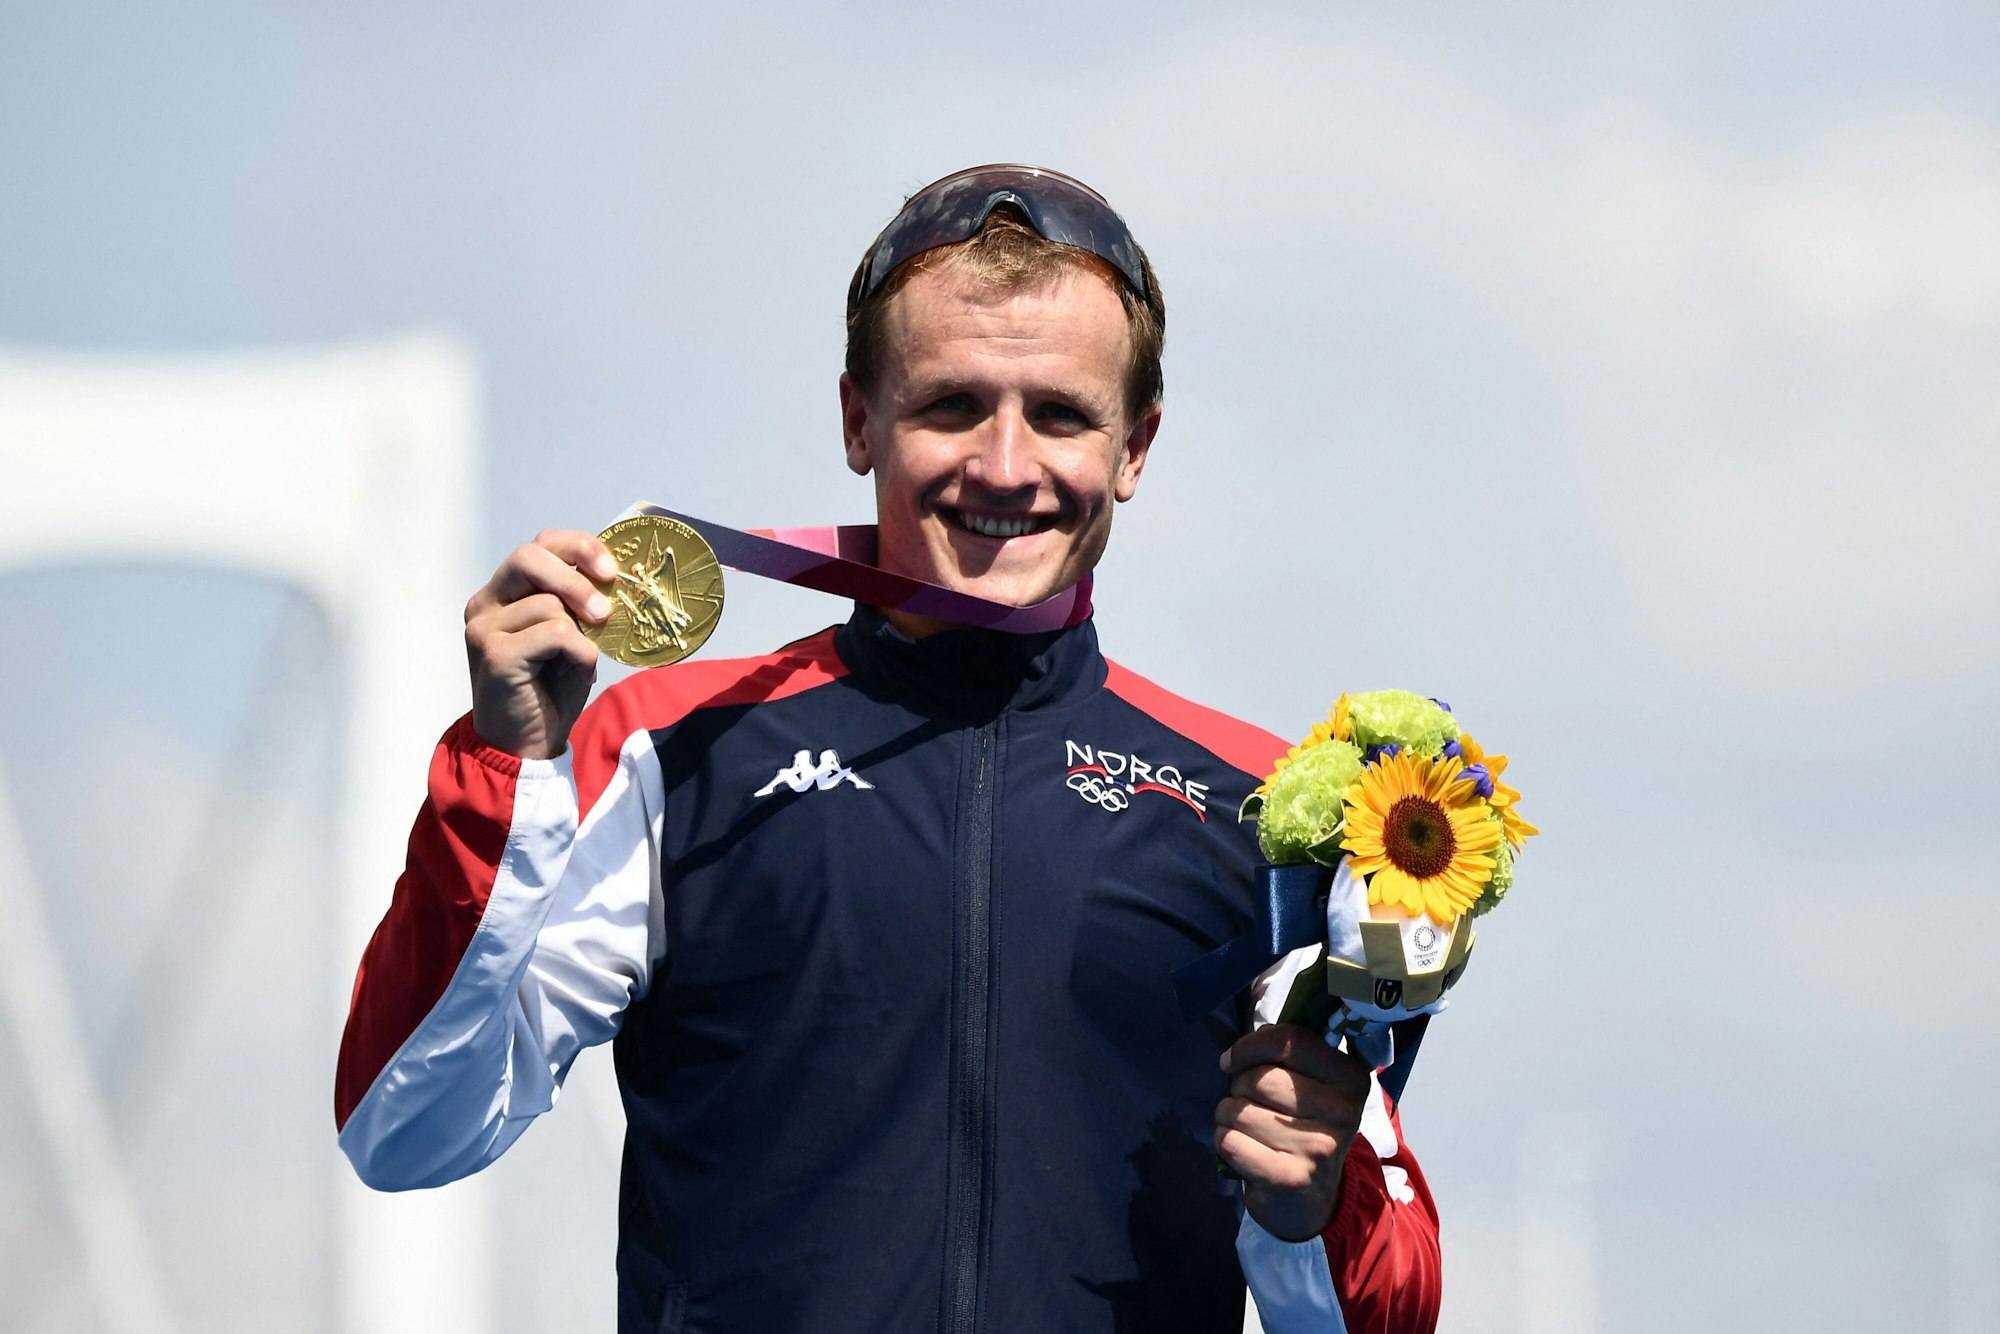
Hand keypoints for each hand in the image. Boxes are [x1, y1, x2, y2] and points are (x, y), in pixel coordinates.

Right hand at [463, 529, 616, 758]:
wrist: (525, 745)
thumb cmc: (548, 690)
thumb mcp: (569, 637)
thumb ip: (576, 604)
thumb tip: (614, 576)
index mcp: (502, 594)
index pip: (538, 545)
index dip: (578, 547)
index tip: (611, 570)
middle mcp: (485, 604)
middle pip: (530, 556)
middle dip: (576, 578)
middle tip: (605, 611)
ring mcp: (484, 628)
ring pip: (549, 603)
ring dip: (581, 634)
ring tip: (578, 662)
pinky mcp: (495, 653)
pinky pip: (555, 633)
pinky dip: (579, 653)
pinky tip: (575, 672)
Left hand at [1215, 1023, 1372, 1241]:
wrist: (1312, 1199)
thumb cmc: (1303, 1127)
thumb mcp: (1313, 1085)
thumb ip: (1290, 1053)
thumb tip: (1247, 1039)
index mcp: (1351, 1077)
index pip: (1291, 1040)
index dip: (1250, 1046)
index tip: (1233, 1060)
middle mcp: (1343, 1111)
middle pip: (1260, 1077)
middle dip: (1238, 1085)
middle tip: (1246, 1101)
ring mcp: (1318, 1147)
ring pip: (1239, 1109)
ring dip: (1227, 1115)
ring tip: (1246, 1127)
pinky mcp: (1289, 1178)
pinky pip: (1230, 1141)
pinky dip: (1224, 1140)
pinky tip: (1242, 1149)